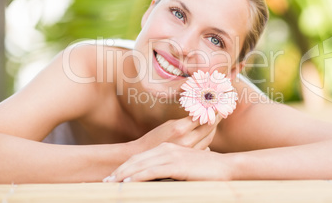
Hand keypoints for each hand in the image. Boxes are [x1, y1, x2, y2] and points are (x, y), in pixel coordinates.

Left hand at [104, 142, 232, 181]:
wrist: (226, 167)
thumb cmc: (207, 169)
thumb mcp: (186, 166)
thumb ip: (173, 168)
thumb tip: (163, 177)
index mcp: (168, 148)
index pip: (142, 157)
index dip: (126, 165)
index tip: (115, 175)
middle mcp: (167, 149)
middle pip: (137, 160)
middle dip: (120, 170)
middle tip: (106, 181)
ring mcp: (171, 156)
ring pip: (141, 165)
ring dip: (124, 175)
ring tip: (111, 184)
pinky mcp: (176, 166)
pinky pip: (151, 172)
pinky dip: (137, 177)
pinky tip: (127, 183)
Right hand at [136, 115, 221, 151]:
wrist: (142, 156)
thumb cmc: (155, 138)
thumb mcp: (170, 124)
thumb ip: (187, 122)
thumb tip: (202, 117)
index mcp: (180, 128)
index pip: (203, 116)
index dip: (213, 109)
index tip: (220, 102)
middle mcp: (187, 139)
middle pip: (209, 127)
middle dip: (217, 117)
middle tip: (223, 109)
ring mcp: (189, 150)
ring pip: (209, 138)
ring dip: (214, 128)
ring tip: (217, 119)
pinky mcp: (189, 158)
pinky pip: (204, 147)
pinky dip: (208, 139)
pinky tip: (210, 133)